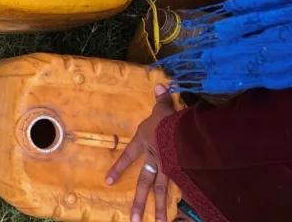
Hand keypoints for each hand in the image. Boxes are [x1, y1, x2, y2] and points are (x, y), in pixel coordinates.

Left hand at [106, 84, 176, 221]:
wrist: (182, 131)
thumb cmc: (169, 118)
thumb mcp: (164, 106)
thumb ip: (162, 98)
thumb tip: (159, 84)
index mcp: (145, 141)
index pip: (128, 156)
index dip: (118, 168)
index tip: (108, 182)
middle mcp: (155, 158)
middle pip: (145, 183)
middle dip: (139, 202)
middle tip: (133, 220)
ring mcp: (169, 167)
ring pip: (163, 191)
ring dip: (161, 210)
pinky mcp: (184, 171)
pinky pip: (183, 187)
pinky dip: (183, 201)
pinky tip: (181, 216)